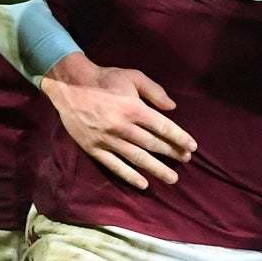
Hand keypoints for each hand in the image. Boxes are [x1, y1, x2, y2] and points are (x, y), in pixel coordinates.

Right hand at [41, 54, 196, 189]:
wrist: (70, 85)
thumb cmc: (105, 79)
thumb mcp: (133, 76)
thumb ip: (154, 91)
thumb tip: (173, 107)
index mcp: (133, 108)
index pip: (162, 127)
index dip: (179, 138)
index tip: (192, 147)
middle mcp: (122, 126)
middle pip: (152, 144)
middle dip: (172, 153)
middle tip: (186, 160)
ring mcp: (107, 139)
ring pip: (137, 158)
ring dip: (156, 169)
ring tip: (172, 178)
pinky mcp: (94, 148)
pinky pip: (114, 165)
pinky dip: (129, 176)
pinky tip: (143, 184)